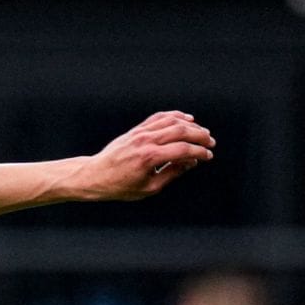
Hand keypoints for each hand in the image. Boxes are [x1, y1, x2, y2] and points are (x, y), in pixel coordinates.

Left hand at [80, 111, 215, 200]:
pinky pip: (159, 117)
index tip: (208, 156)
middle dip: (200, 136)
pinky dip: (174, 116)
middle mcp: (145, 141)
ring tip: (202, 132)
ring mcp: (140, 133)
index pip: (183, 149)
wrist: (94, 176)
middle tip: (210, 142)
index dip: (199, 152)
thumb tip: (190, 163)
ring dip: (190, 125)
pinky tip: (186, 120)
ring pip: (172, 121)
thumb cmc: (119, 186)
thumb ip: (172, 173)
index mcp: (149, 157)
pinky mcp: (136, 130)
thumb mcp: (148, 188)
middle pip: (181, 131)